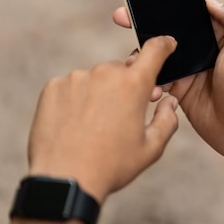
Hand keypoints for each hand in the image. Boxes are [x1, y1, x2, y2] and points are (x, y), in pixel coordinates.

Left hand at [27, 36, 179, 203]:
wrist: (64, 179)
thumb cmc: (112, 165)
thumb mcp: (152, 148)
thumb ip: (168, 120)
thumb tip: (169, 102)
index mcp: (134, 85)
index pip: (155, 50)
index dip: (164, 45)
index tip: (166, 45)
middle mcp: (105, 73)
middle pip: (123, 70)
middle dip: (127, 85)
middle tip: (124, 114)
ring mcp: (77, 78)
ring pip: (96, 79)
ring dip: (100, 93)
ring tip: (95, 126)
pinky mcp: (54, 87)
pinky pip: (72, 86)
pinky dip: (77, 99)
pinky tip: (76, 124)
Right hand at [112, 0, 223, 159]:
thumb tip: (210, 0)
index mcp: (218, 33)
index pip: (192, 10)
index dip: (171, 1)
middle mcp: (201, 47)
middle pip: (170, 28)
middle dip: (145, 21)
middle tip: (122, 16)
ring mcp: (187, 67)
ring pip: (158, 52)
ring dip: (143, 52)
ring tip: (134, 60)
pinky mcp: (177, 87)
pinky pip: (156, 76)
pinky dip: (147, 77)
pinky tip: (148, 85)